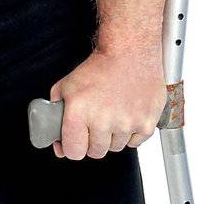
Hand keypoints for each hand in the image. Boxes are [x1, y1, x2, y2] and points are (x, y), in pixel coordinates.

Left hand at [48, 48, 166, 159]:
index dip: (74, 147)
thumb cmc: (100, 66)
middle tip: (98, 122)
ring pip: (116, 147)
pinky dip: (132, 132)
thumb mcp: (66, 85)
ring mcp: (127, 123)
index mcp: (79, 113)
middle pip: (96, 152)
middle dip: (94, 140)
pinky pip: (136, 142)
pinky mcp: (147, 123)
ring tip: (115, 113)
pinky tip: (129, 114)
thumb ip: (55, 116)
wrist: (130, 50)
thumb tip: (58, 144)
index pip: (73, 153)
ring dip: (114, 135)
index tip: (77, 140)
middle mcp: (103, 120)